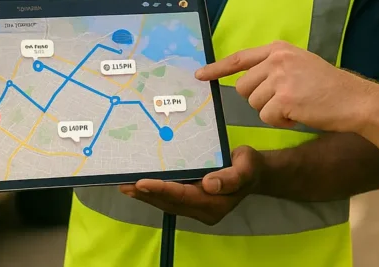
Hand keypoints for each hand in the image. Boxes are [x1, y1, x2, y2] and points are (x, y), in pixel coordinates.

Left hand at [119, 146, 263, 224]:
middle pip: (171, 203)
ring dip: (146, 196)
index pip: (184, 197)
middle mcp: (204, 211)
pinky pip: (170, 199)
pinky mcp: (192, 201)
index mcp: (215, 205)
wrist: (253, 172)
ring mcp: (197, 208)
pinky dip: (154, 193)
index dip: (162, 189)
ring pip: (167, 203)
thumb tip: (209, 184)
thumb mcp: (245, 167)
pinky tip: (140, 187)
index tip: (142, 182)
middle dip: (147, 194)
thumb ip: (230, 177)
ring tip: (125, 186)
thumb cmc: (249, 166)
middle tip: (125, 184)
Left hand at [196, 41, 367, 132]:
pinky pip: (267, 118)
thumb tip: (246, 81)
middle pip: (243, 87)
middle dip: (258, 100)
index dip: (217, 68)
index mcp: (279, 49)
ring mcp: (281, 77)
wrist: (355, 99)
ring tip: (296, 106)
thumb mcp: (300, 64)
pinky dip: (281, 123)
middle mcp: (277, 59)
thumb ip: (275, 67)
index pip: (240, 58)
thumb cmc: (329, 87)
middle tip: (284, 102)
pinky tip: (300, 115)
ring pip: (254, 104)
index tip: (200, 75)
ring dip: (272, 112)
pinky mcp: (285, 98)